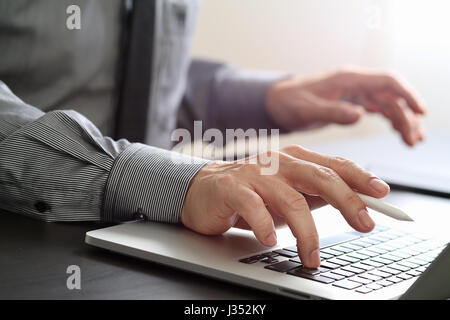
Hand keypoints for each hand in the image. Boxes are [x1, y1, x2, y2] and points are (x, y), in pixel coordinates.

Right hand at [181, 145, 389, 267]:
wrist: (202, 189)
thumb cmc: (250, 192)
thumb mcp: (288, 192)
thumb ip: (316, 194)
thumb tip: (355, 203)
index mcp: (294, 159)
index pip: (333, 165)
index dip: (360, 178)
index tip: (382, 195)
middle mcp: (277, 162)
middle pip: (319, 177)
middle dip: (347, 201)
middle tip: (364, 224)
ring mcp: (254, 173)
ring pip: (290, 199)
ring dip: (307, 232)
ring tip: (312, 256)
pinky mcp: (232, 188)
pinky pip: (253, 207)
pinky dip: (265, 226)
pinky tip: (271, 240)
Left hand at [266, 68, 426, 145]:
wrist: (275, 102)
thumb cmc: (288, 103)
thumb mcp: (307, 110)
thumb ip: (332, 112)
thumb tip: (359, 115)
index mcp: (347, 80)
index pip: (386, 81)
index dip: (407, 95)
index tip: (420, 112)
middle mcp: (354, 84)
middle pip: (390, 96)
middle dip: (406, 116)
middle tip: (413, 140)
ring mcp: (353, 93)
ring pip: (386, 104)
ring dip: (401, 120)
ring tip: (412, 141)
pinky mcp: (349, 103)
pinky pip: (377, 109)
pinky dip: (389, 120)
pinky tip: (397, 133)